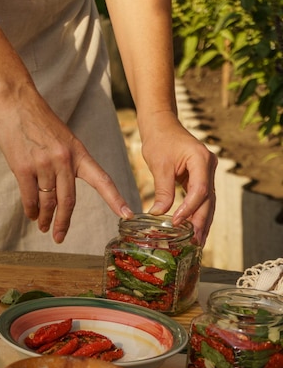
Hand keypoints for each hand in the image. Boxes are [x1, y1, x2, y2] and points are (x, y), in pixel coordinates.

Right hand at [0, 85, 133, 242]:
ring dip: (44, 218)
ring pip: (47, 201)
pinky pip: (29, 197)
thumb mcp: (64, 141)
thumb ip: (68, 164)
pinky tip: (32, 215)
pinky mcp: (23, 167)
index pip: (102, 180)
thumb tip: (61, 195)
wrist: (16, 104)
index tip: (127, 214)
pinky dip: (31, 210)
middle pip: (68, 201)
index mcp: (79, 153)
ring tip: (43, 226)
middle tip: (59, 237)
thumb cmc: (40, 124)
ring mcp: (43, 164)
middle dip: (63, 223)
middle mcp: (64, 160)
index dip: (115, 199)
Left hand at [140, 110, 217, 245]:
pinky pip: (201, 198)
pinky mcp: (201, 177)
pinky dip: (197, 213)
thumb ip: (162, 190)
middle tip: (196, 243)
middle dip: (202, 222)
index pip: (199, 190)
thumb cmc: (160, 139)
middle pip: (208, 200)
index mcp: (201, 160)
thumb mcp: (159, 165)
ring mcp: (207, 172)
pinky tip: (193, 229)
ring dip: (202, 222)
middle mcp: (209, 166)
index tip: (176, 222)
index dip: (189, 209)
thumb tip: (158, 214)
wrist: (162, 124)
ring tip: (198, 242)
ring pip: (208, 202)